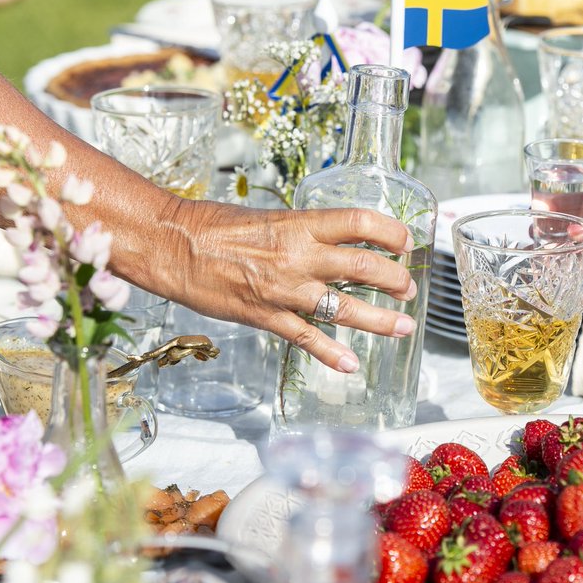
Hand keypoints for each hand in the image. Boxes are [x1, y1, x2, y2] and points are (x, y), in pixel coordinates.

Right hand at [152, 199, 417, 373]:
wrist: (173, 245)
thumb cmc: (215, 225)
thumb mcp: (269, 217)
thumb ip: (303, 232)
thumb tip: (333, 240)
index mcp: (301, 224)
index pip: (361, 222)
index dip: (392, 232)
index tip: (407, 242)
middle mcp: (299, 255)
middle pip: (365, 266)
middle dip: (395, 279)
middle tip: (409, 288)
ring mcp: (284, 289)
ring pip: (345, 307)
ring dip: (380, 320)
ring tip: (403, 327)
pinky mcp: (266, 316)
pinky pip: (307, 338)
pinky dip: (331, 353)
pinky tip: (351, 364)